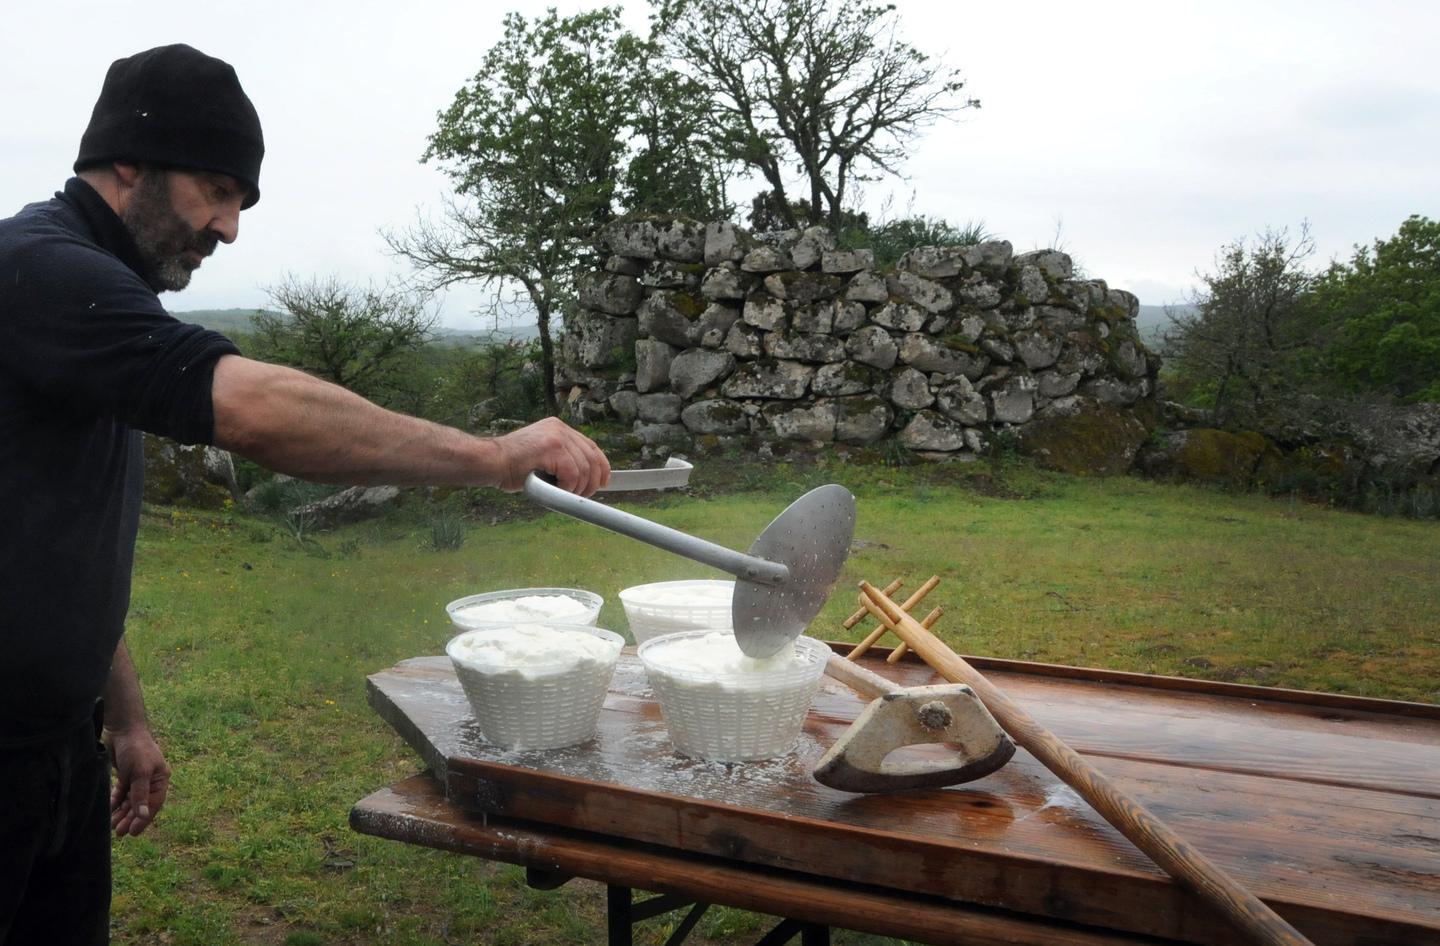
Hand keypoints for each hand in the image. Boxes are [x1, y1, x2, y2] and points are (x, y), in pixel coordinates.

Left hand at [106, 726, 170, 836]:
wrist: (123, 729)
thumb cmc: (136, 748)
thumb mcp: (140, 772)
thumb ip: (141, 794)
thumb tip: (143, 815)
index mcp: (160, 779)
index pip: (153, 804)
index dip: (144, 819)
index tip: (133, 833)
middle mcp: (150, 780)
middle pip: (141, 804)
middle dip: (130, 819)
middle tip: (120, 833)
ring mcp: (137, 778)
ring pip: (130, 801)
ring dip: (122, 813)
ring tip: (113, 827)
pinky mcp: (125, 775)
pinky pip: (121, 793)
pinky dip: (115, 802)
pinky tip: (109, 811)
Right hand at [490, 417, 610, 494]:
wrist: (491, 462)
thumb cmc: (512, 466)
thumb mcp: (541, 458)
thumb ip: (561, 461)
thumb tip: (584, 478)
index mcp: (558, 428)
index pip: (591, 447)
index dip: (601, 466)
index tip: (604, 481)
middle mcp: (560, 428)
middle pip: (592, 458)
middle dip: (593, 481)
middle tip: (583, 495)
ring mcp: (557, 436)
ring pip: (584, 469)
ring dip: (577, 488)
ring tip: (563, 494)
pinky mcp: (552, 448)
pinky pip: (573, 474)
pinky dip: (568, 487)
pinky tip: (555, 489)